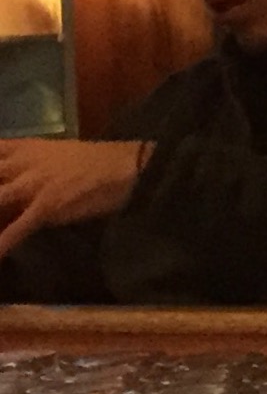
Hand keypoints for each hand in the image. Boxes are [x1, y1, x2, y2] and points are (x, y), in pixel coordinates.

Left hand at [0, 139, 148, 260]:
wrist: (128, 167)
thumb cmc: (96, 161)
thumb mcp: (55, 154)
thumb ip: (28, 164)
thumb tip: (10, 180)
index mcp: (23, 148)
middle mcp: (22, 164)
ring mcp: (33, 185)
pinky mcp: (47, 206)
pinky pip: (16, 229)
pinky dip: (3, 244)